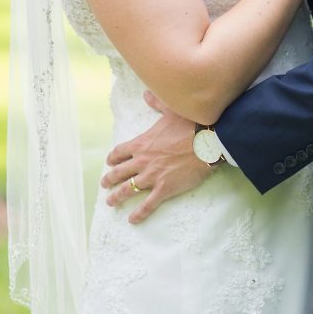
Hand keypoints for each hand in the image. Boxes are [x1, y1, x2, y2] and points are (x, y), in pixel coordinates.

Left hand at [101, 91, 212, 222]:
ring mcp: (152, 176)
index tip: (110, 162)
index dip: (113, 158)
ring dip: (117, 197)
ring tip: (111, 202)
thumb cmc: (190, 124)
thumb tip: (147, 94)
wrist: (207, 142)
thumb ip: (156, 103)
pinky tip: (132, 219)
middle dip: (110, 179)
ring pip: (128, 190)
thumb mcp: (171, 110)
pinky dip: (139, 213)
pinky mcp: (164, 189)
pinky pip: (147, 204)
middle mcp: (142, 161)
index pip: (119, 152)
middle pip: (119, 173)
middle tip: (105, 184)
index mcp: (142, 143)